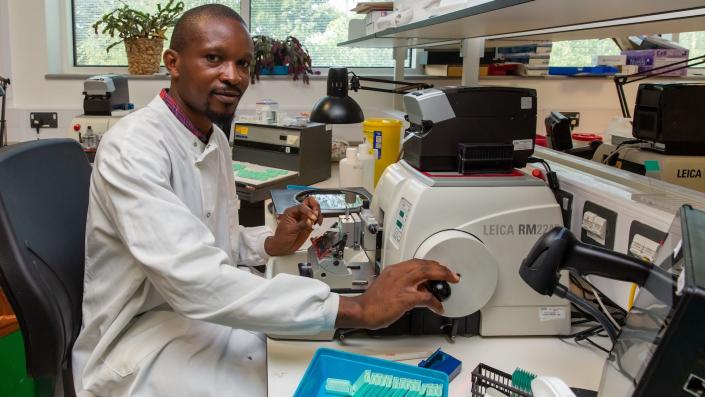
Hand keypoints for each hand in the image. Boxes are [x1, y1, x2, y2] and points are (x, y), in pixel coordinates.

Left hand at [264, 196, 321, 255]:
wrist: (283, 247)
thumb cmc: (282, 237)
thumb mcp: (290, 230)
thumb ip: (301, 225)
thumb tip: (310, 221)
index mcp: (292, 211)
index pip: (302, 206)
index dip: (308, 211)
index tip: (312, 218)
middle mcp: (299, 213)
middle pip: (310, 203)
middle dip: (315, 207)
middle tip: (317, 215)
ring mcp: (305, 218)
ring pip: (315, 210)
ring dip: (318, 214)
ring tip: (317, 222)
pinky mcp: (309, 225)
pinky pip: (317, 219)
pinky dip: (319, 221)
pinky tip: (317, 225)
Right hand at [335, 259, 459, 329]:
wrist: (361, 310)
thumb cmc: (372, 302)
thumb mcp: (385, 285)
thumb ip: (400, 284)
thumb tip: (416, 290)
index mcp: (394, 270)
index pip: (416, 262)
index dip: (430, 264)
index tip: (438, 268)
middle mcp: (398, 273)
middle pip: (424, 264)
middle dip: (440, 267)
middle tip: (450, 273)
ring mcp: (402, 284)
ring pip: (427, 273)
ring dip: (442, 275)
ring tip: (451, 280)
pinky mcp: (405, 298)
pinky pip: (426, 297)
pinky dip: (435, 302)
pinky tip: (439, 307)